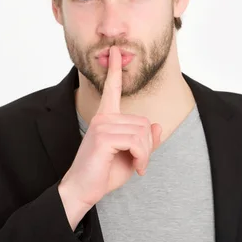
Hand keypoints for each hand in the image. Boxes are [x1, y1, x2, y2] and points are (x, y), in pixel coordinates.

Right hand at [59, 46, 162, 213]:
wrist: (83, 190)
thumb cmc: (104, 173)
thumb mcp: (131, 156)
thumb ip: (145, 141)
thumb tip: (157, 125)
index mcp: (106, 118)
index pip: (112, 89)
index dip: (114, 69)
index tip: (116, 51)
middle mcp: (103, 118)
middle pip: (143, 122)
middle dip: (148, 146)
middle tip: (140, 161)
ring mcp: (102, 126)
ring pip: (142, 132)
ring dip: (146, 154)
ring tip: (136, 165)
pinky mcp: (103, 138)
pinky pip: (137, 142)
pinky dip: (142, 158)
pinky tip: (136, 168)